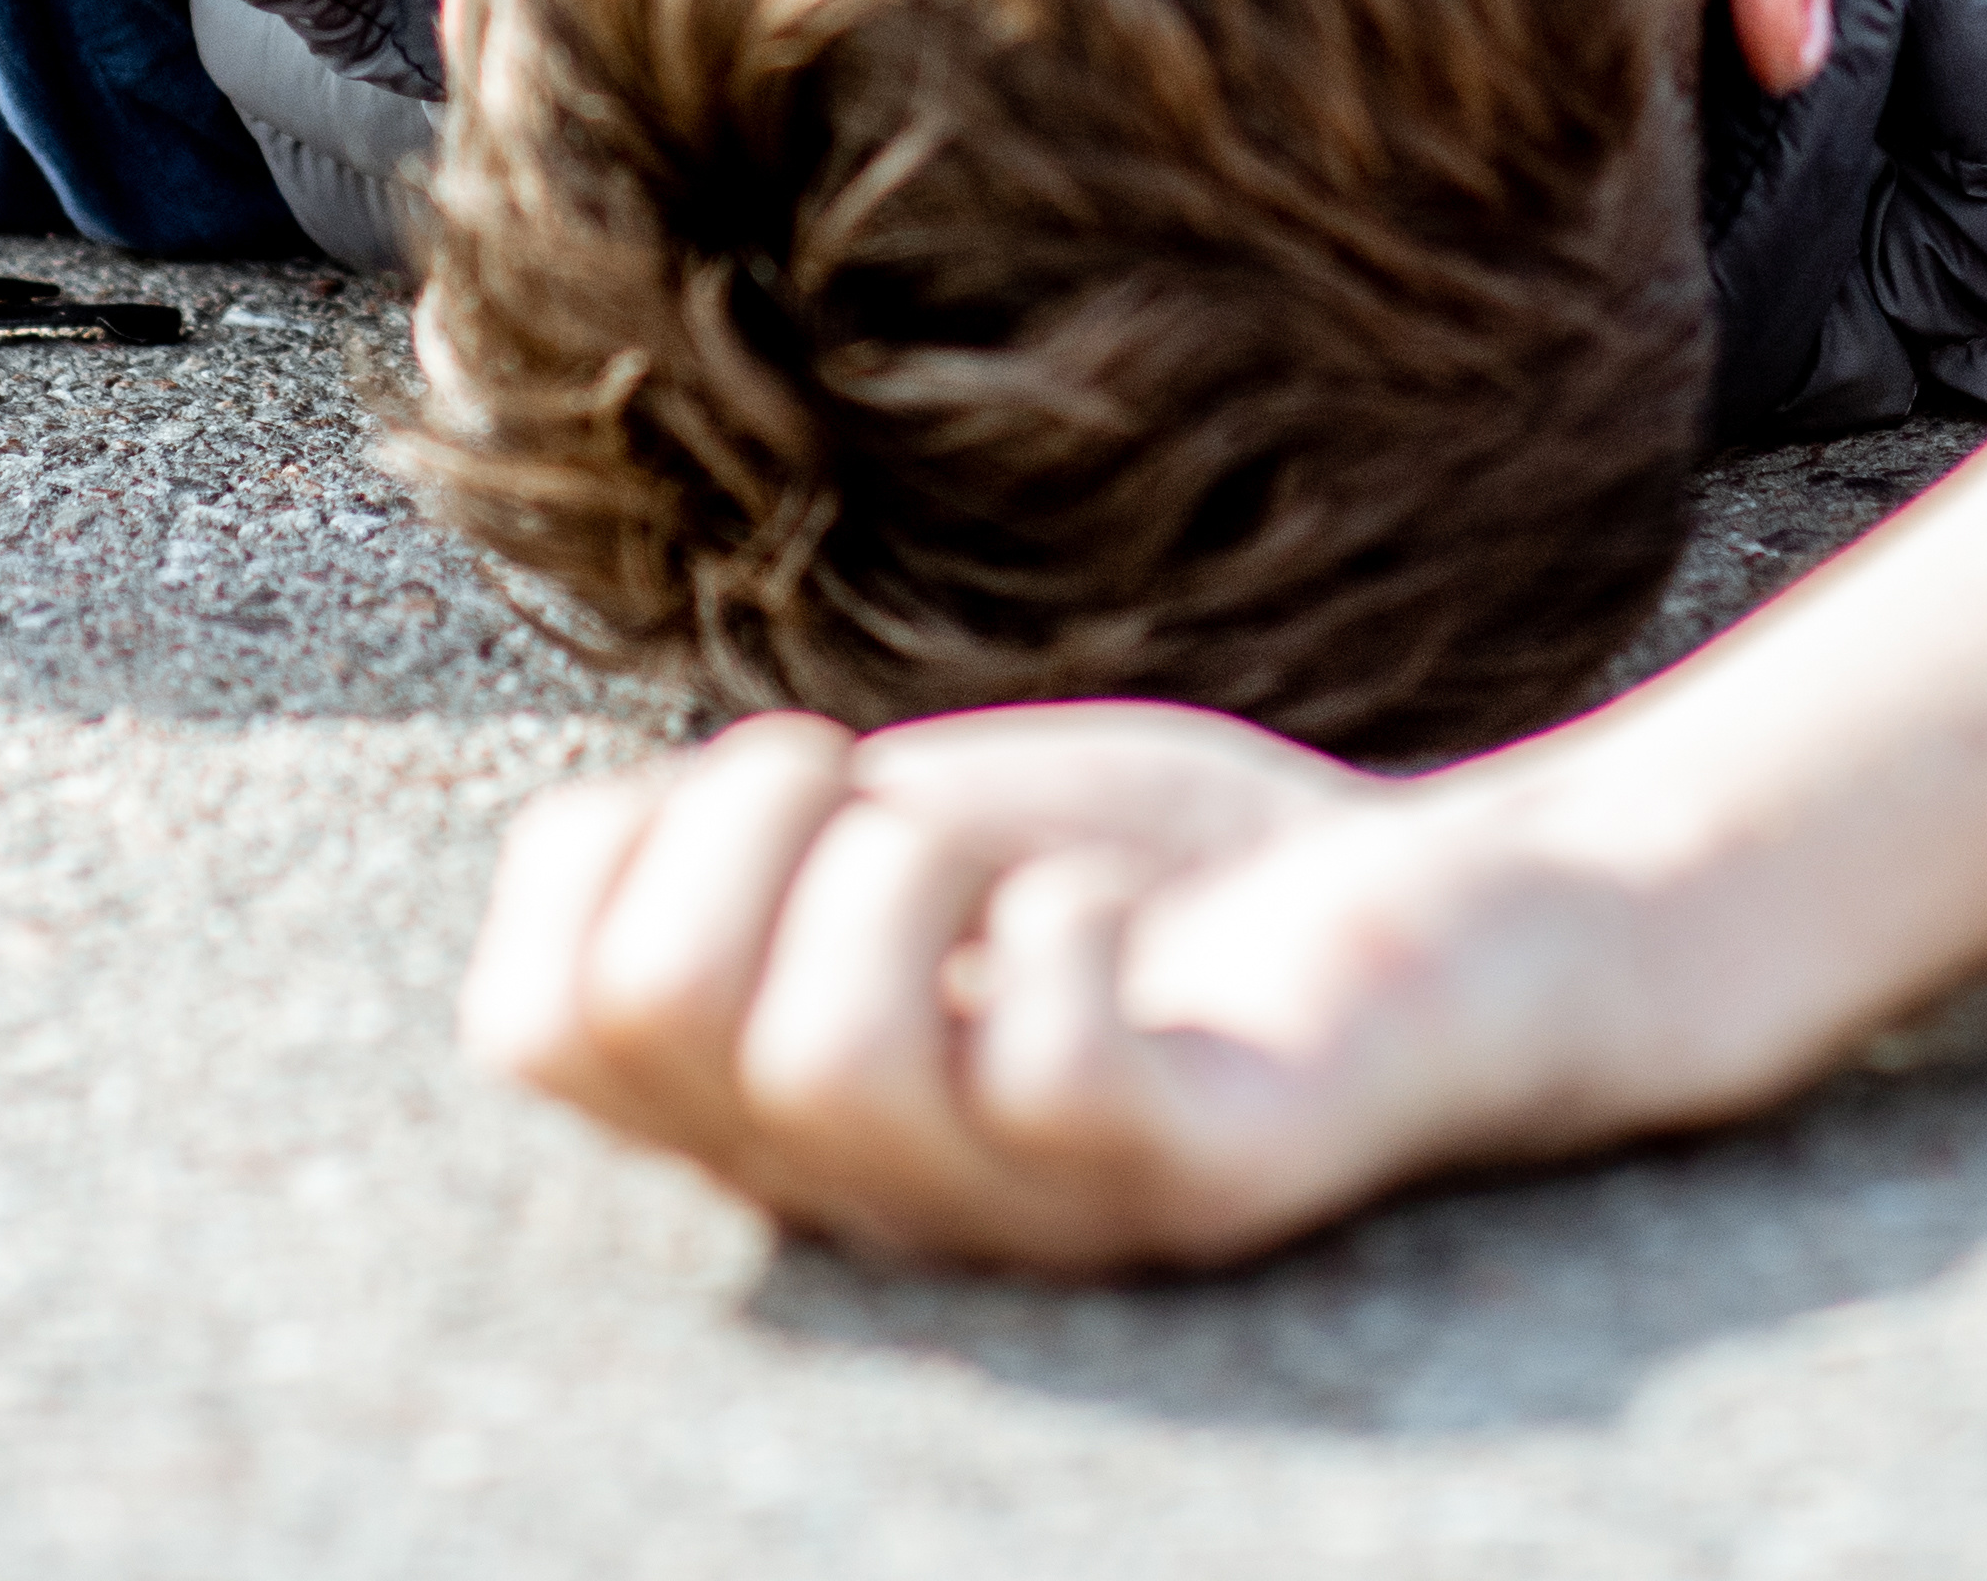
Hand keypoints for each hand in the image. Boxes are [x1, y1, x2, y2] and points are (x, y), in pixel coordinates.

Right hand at [462, 707, 1634, 1276]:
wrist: (1456, 913)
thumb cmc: (1162, 872)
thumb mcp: (897, 828)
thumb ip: (727, 850)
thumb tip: (576, 855)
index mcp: (772, 1110)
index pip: (530, 1029)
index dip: (604, 844)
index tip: (773, 778)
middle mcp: (870, 1193)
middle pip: (637, 1021)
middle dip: (738, 815)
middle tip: (874, 782)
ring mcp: (1022, 1208)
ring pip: (814, 1055)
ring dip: (900, 862)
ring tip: (996, 860)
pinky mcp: (1186, 1188)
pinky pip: (1041, 1062)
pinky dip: (1064, 919)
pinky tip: (1122, 923)